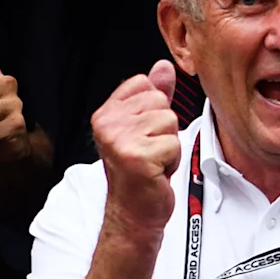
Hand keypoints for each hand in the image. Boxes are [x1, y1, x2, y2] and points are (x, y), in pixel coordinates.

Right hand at [93, 63, 184, 238]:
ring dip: (168, 144)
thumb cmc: (139, 172)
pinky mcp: (137, 157)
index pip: (145, 84)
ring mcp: (120, 140)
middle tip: (149, 151)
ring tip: (153, 161)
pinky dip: (171, 160)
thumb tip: (163, 67)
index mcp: (106, 114)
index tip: (143, 134)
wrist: (134, 212)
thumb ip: (154, 95)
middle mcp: (107, 124)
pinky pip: (173, 143)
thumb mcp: (144, 127)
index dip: (153, 109)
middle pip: (160, 102)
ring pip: (169, 121)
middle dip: (164, 129)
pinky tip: (156, 171)